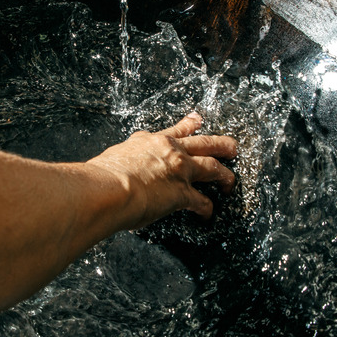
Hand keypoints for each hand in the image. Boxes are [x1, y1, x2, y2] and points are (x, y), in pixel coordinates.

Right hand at [87, 112, 236, 228]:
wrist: (108, 188)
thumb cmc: (103, 175)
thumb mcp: (115, 156)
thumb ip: (125, 158)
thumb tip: (118, 167)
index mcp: (151, 141)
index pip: (175, 131)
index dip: (189, 126)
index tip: (198, 121)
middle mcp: (170, 151)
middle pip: (204, 143)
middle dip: (221, 144)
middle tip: (232, 146)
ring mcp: (180, 171)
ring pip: (212, 167)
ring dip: (224, 175)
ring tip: (230, 181)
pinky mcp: (183, 193)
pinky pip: (201, 202)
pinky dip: (207, 209)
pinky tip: (208, 215)